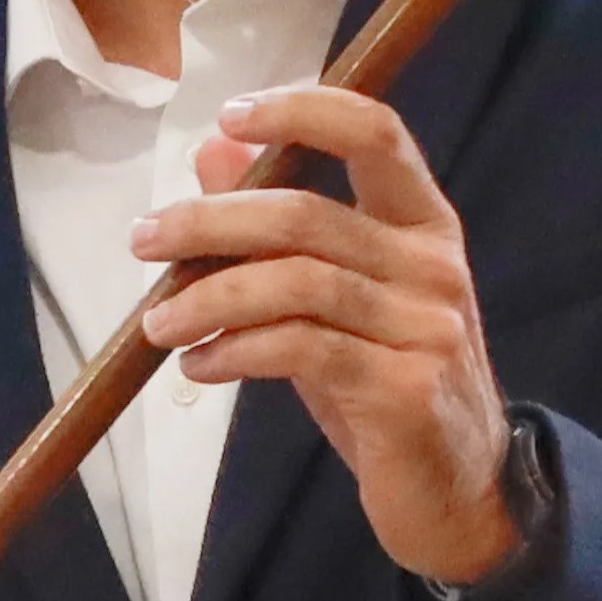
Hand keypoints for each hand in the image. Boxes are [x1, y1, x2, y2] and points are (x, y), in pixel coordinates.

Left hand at [132, 84, 516, 583]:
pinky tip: (198, 364)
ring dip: (207, 297)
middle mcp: (433, 265)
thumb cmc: (386, 380)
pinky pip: (300, 349)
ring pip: (296, 283)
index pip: (376, 134)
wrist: (459, 489)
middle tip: (142, 239)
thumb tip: (215, 150)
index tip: (229, 115)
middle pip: (305, 214)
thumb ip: (285, 228)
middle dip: (209, 222)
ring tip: (155, 323)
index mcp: (423, 224)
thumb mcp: (336, 297)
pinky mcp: (405, 390)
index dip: (303, 112)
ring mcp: (425, 327)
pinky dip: (235, 350)